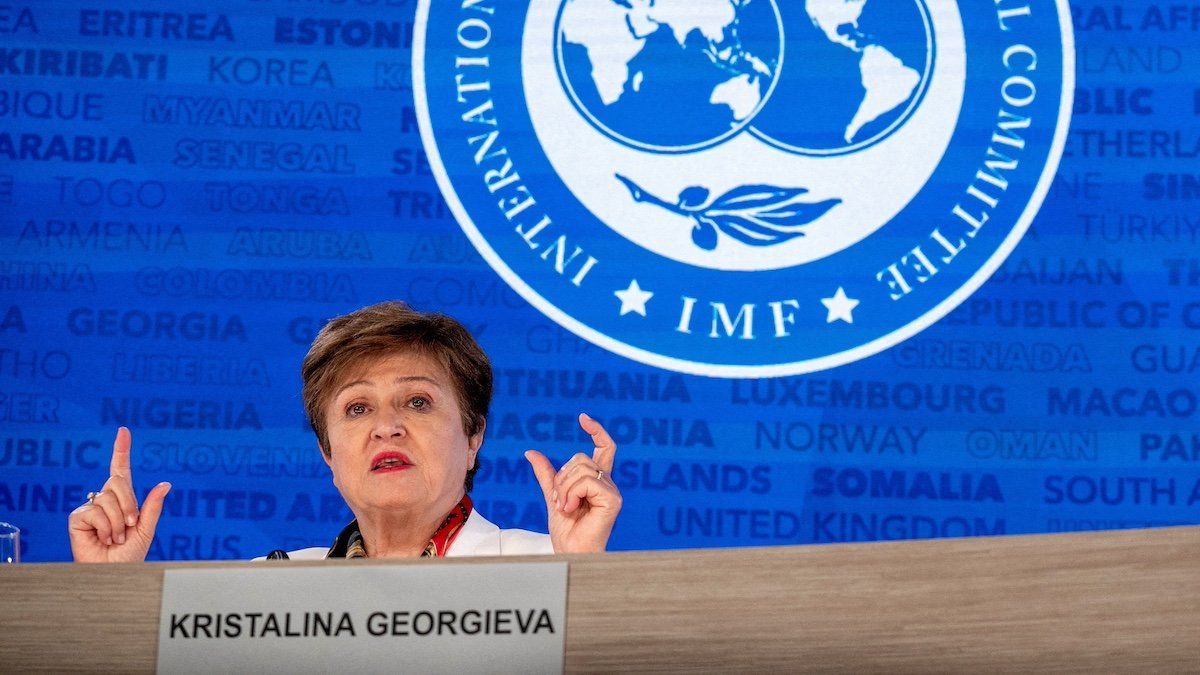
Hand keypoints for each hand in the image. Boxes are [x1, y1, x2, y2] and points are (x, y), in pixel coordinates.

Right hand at [67, 427, 170, 562]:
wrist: (114, 572)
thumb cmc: (129, 554)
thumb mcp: (146, 528)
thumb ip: (152, 506)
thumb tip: (165, 484)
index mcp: (123, 499)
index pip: (120, 470)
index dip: (121, 450)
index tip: (123, 431)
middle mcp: (105, 499)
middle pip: (117, 482)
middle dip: (129, 505)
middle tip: (130, 526)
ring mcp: (90, 507)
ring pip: (108, 499)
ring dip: (117, 522)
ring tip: (115, 537)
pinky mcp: (78, 517)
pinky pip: (95, 511)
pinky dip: (105, 526)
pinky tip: (103, 538)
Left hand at [525, 413, 621, 552]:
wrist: (569, 550)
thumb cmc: (566, 529)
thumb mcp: (552, 495)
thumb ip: (546, 474)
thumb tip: (531, 452)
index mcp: (596, 480)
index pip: (604, 447)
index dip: (596, 430)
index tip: (583, 418)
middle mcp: (607, 483)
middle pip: (580, 458)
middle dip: (561, 478)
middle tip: (559, 500)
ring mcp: (612, 491)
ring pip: (581, 469)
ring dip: (564, 489)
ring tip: (565, 507)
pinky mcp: (613, 500)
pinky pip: (587, 482)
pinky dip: (572, 494)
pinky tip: (572, 509)